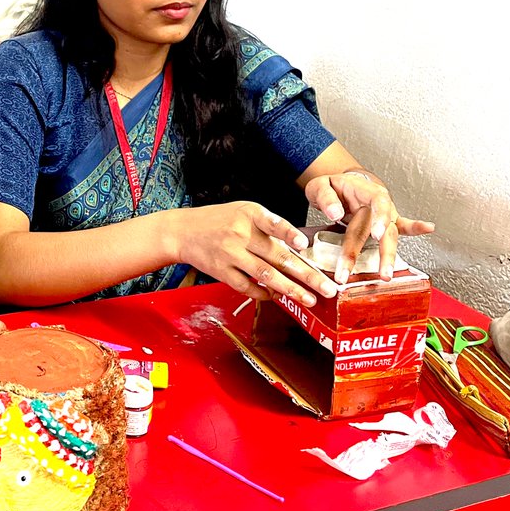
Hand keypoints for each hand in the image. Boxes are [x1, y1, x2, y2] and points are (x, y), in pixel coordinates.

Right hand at [168, 202, 337, 306]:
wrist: (183, 231)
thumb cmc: (220, 220)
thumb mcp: (244, 211)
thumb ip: (269, 226)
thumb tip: (298, 248)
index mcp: (249, 214)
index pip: (272, 223)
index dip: (288, 234)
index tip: (303, 244)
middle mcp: (240, 234)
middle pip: (277, 257)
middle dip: (305, 275)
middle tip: (326, 288)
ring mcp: (230, 255)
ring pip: (265, 275)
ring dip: (290, 289)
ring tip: (309, 299)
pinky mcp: (222, 272)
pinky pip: (247, 287)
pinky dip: (264, 293)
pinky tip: (278, 297)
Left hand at [305, 172, 435, 282]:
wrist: (340, 184)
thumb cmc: (331, 186)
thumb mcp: (319, 187)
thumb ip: (326, 199)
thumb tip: (335, 213)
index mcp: (365, 190)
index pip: (377, 203)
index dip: (379, 218)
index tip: (376, 235)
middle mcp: (380, 203)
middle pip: (384, 228)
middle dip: (381, 253)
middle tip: (381, 272)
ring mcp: (386, 214)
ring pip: (391, 237)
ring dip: (388, 257)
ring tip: (388, 274)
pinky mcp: (387, 223)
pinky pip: (403, 227)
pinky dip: (415, 228)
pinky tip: (428, 228)